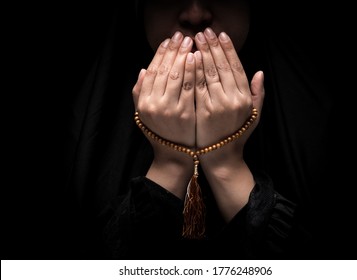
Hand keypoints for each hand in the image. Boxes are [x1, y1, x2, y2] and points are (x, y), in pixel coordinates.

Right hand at [132, 31, 195, 197]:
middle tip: (182, 36)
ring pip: (176, 76)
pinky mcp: (185, 113)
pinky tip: (197, 58)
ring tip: (191, 42)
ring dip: (183, 55)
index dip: (160, 53)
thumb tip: (143, 69)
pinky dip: (192, 71)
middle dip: (173, 50)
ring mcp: (169, 109)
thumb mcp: (143, 114)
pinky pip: (189, 87)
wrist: (175, 155)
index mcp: (143, 102)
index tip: (168, 40)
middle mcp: (153, 104)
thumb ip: (140, 92)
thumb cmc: (161, 133)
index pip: (152, 71)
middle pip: (164, 70)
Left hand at [194, 28, 263, 165]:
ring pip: (209, 73)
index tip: (222, 35)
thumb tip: (259, 72)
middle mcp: (233, 100)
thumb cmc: (237, 135)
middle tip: (205, 31)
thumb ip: (257, 94)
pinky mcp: (202, 111)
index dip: (229, 50)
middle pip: (222, 67)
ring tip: (195, 39)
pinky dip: (194, 70)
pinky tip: (189, 58)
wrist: (221, 157)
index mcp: (245, 98)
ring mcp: (217, 105)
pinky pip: (197, 86)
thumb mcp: (254, 116)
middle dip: (213, 47)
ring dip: (202, 54)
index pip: (237, 67)